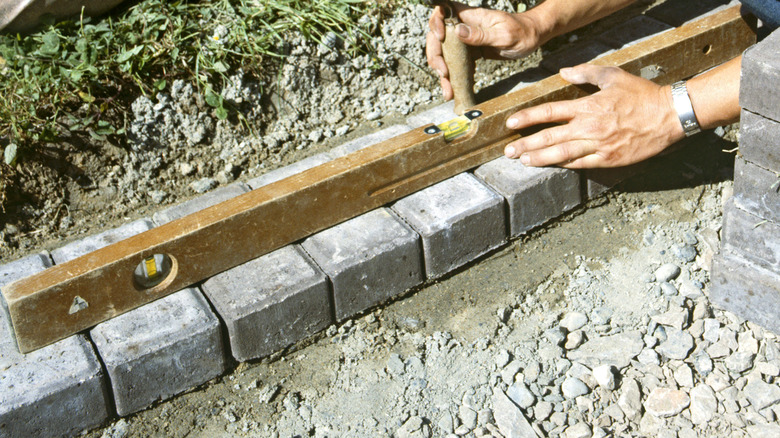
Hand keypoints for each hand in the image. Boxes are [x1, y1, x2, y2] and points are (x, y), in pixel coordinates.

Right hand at [426, 2, 542, 100]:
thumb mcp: (504, 35)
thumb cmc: (522, 32)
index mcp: (471, 16)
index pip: (443, 12)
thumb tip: (458, 31)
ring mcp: (466, 41)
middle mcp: (465, 27)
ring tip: (448, 91)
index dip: (436, 23)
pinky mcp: (471, 53)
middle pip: (438, 38)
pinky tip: (455, 89)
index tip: (440, 38)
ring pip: (445, 54)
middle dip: (436, 56)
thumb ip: (481, 34)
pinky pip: (456, 64)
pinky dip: (454, 77)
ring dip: (443, 72)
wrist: (532, 38)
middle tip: (443, 74)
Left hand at [503, 64, 685, 167]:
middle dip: (526, 145)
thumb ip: (586, 73)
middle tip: (508, 152)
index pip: (549, 112)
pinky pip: (581, 164)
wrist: (669, 116)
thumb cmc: (641, 95)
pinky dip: (564, 166)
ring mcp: (599, 145)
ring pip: (562, 154)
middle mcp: (589, 127)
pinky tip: (550, 166)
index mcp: (588, 106)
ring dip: (540, 158)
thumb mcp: (613, 76)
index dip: (527, 118)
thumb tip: (564, 72)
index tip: (511, 124)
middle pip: (550, 137)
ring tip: (523, 161)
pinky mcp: (609, 159)